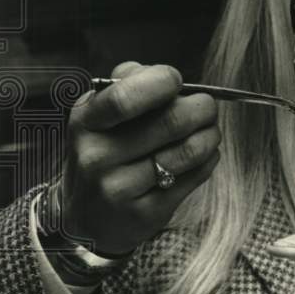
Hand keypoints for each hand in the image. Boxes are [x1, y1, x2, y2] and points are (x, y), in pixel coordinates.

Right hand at [55, 61, 221, 255]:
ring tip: (210, 131)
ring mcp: (120, 189)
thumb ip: (127, 84)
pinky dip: (209, 160)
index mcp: (85, 122)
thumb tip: (166, 74)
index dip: (163, 82)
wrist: (84, 219)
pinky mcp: (145, 213)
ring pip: (189, 150)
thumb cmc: (103, 153)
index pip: (126, 97)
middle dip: (202, 108)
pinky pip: (194, 177)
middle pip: (170, 121)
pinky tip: (204, 155)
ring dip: (210, 135)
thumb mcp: (97, 116)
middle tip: (208, 107)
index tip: (177, 82)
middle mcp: (97, 156)